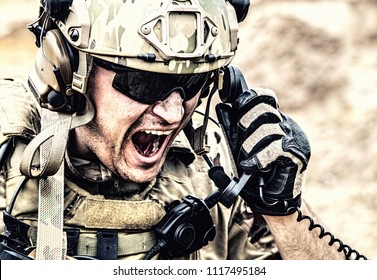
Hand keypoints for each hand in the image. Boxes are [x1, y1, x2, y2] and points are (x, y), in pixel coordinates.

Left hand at [215, 88, 309, 215]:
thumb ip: (232, 133)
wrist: (274, 201)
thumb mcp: (240, 151)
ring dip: (250, 145)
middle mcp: (286, 125)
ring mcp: (294, 138)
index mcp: (274, 121)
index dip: (251, 98)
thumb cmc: (257, 175)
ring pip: (267, 129)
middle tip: (241, 137)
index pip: (266, 97)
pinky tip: (250, 166)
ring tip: (246, 159)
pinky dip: (258, 158)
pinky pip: (275, 148)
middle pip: (265, 108)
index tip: (236, 105)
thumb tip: (221, 109)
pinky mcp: (296, 153)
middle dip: (246, 121)